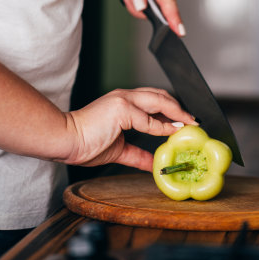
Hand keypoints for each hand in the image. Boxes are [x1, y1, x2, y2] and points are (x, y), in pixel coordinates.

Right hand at [62, 88, 196, 170]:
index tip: (184, 122)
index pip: (153, 99)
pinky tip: (172, 131)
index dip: (171, 109)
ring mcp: (123, 100)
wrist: (66, 139)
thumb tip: (153, 164)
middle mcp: (125, 96)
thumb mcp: (119, 150)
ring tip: (188, 123)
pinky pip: (148, 119)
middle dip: (178, 107)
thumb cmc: (85, 142)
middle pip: (160, 95)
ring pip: (159, 100)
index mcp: (123, 102)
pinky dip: (162, 126)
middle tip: (192, 121)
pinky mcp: (122, 109)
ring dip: (176, 112)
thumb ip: (138, 154)